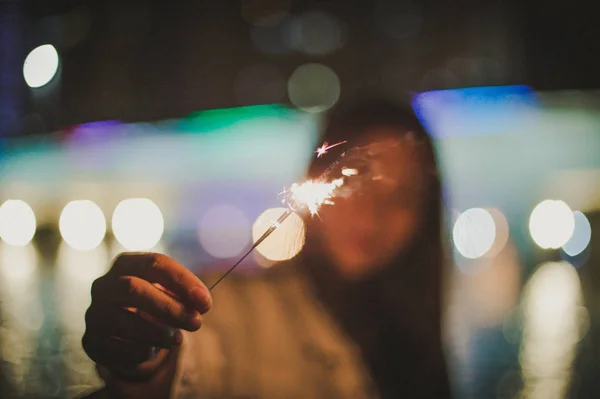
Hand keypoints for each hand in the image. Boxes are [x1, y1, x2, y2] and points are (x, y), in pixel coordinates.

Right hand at [82, 253, 211, 377]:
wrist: (126, 328)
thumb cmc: (155, 302)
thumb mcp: (172, 293)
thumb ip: (188, 295)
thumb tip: (202, 303)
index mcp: (126, 264)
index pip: (154, 264)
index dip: (182, 282)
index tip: (205, 302)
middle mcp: (104, 285)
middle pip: (133, 289)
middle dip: (169, 308)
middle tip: (196, 323)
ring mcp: (94, 313)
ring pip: (123, 321)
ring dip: (156, 333)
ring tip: (178, 340)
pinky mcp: (90, 341)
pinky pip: (114, 348)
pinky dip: (139, 352)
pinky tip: (152, 351)